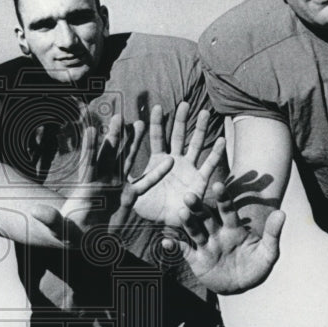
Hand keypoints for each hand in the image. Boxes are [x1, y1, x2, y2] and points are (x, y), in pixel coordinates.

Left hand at [29, 114, 170, 243]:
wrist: (84, 240)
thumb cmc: (69, 234)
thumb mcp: (58, 229)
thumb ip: (49, 219)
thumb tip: (35, 211)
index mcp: (85, 188)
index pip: (88, 164)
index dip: (89, 148)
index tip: (91, 129)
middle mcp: (102, 182)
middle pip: (109, 155)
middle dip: (114, 136)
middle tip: (119, 116)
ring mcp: (117, 186)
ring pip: (126, 160)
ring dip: (133, 143)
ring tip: (141, 123)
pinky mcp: (129, 196)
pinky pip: (145, 183)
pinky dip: (156, 173)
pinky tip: (168, 161)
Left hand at [131, 102, 224, 226]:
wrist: (165, 223)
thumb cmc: (148, 206)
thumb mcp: (132, 189)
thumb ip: (122, 175)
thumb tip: (105, 163)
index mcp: (158, 160)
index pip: (158, 137)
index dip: (158, 123)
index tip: (157, 107)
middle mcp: (175, 161)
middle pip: (179, 135)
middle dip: (182, 119)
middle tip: (185, 103)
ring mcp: (189, 169)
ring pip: (196, 144)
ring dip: (200, 129)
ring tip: (205, 112)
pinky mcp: (199, 181)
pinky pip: (209, 165)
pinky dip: (216, 153)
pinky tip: (222, 140)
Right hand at [162, 185, 285, 293]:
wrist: (242, 285)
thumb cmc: (256, 266)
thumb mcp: (268, 252)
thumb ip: (273, 233)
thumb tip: (282, 213)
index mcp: (233, 228)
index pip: (227, 210)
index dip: (223, 198)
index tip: (219, 185)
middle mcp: (216, 233)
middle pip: (206, 217)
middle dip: (198, 207)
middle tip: (189, 195)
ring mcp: (205, 245)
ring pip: (194, 231)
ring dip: (187, 222)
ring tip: (180, 213)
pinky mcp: (196, 259)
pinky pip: (183, 251)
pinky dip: (174, 246)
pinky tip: (166, 242)